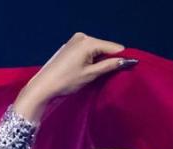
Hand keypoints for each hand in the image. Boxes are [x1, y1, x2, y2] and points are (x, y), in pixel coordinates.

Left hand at [12, 33, 135, 122]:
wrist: (43, 87)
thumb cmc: (66, 81)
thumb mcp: (91, 74)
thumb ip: (110, 65)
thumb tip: (127, 61)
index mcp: (88, 42)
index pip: (113, 47)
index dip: (122, 58)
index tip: (130, 68)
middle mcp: (82, 37)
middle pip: (104, 47)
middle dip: (109, 59)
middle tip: (109, 75)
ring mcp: (75, 40)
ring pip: (96, 49)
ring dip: (99, 60)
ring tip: (95, 74)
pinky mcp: (70, 46)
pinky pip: (87, 50)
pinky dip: (90, 59)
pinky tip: (86, 69)